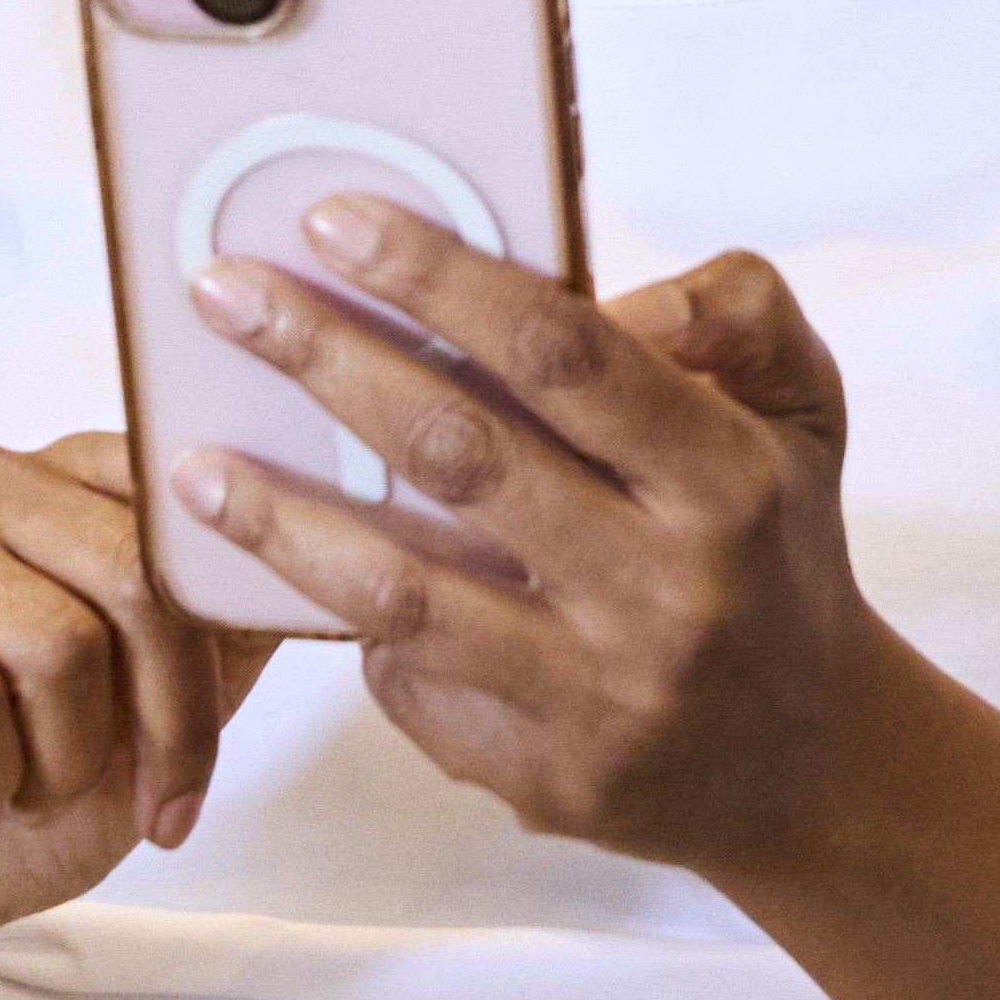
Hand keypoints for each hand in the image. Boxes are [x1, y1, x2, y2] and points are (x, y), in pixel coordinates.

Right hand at [0, 433, 275, 978]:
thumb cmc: (24, 792)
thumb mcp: (163, 717)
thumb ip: (228, 633)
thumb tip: (306, 568)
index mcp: (62, 480)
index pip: (181, 509)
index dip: (216, 636)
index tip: (204, 736)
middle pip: (134, 572)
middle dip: (166, 718)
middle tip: (142, 798)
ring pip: (53, 639)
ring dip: (64, 758)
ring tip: (27, 784)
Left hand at [173, 202, 901, 886]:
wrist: (808, 763)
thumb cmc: (774, 549)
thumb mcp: (801, 410)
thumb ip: (730, 313)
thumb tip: (605, 290)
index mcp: (727, 481)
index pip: (562, 354)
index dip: (438, 279)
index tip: (333, 219)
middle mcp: (666, 591)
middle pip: (459, 453)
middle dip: (323, 361)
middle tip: (223, 295)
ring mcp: (599, 697)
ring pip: (403, 592)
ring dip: (280, 520)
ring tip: (191, 462)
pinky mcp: (545, 780)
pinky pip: (414, 685)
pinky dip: (351, 624)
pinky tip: (298, 574)